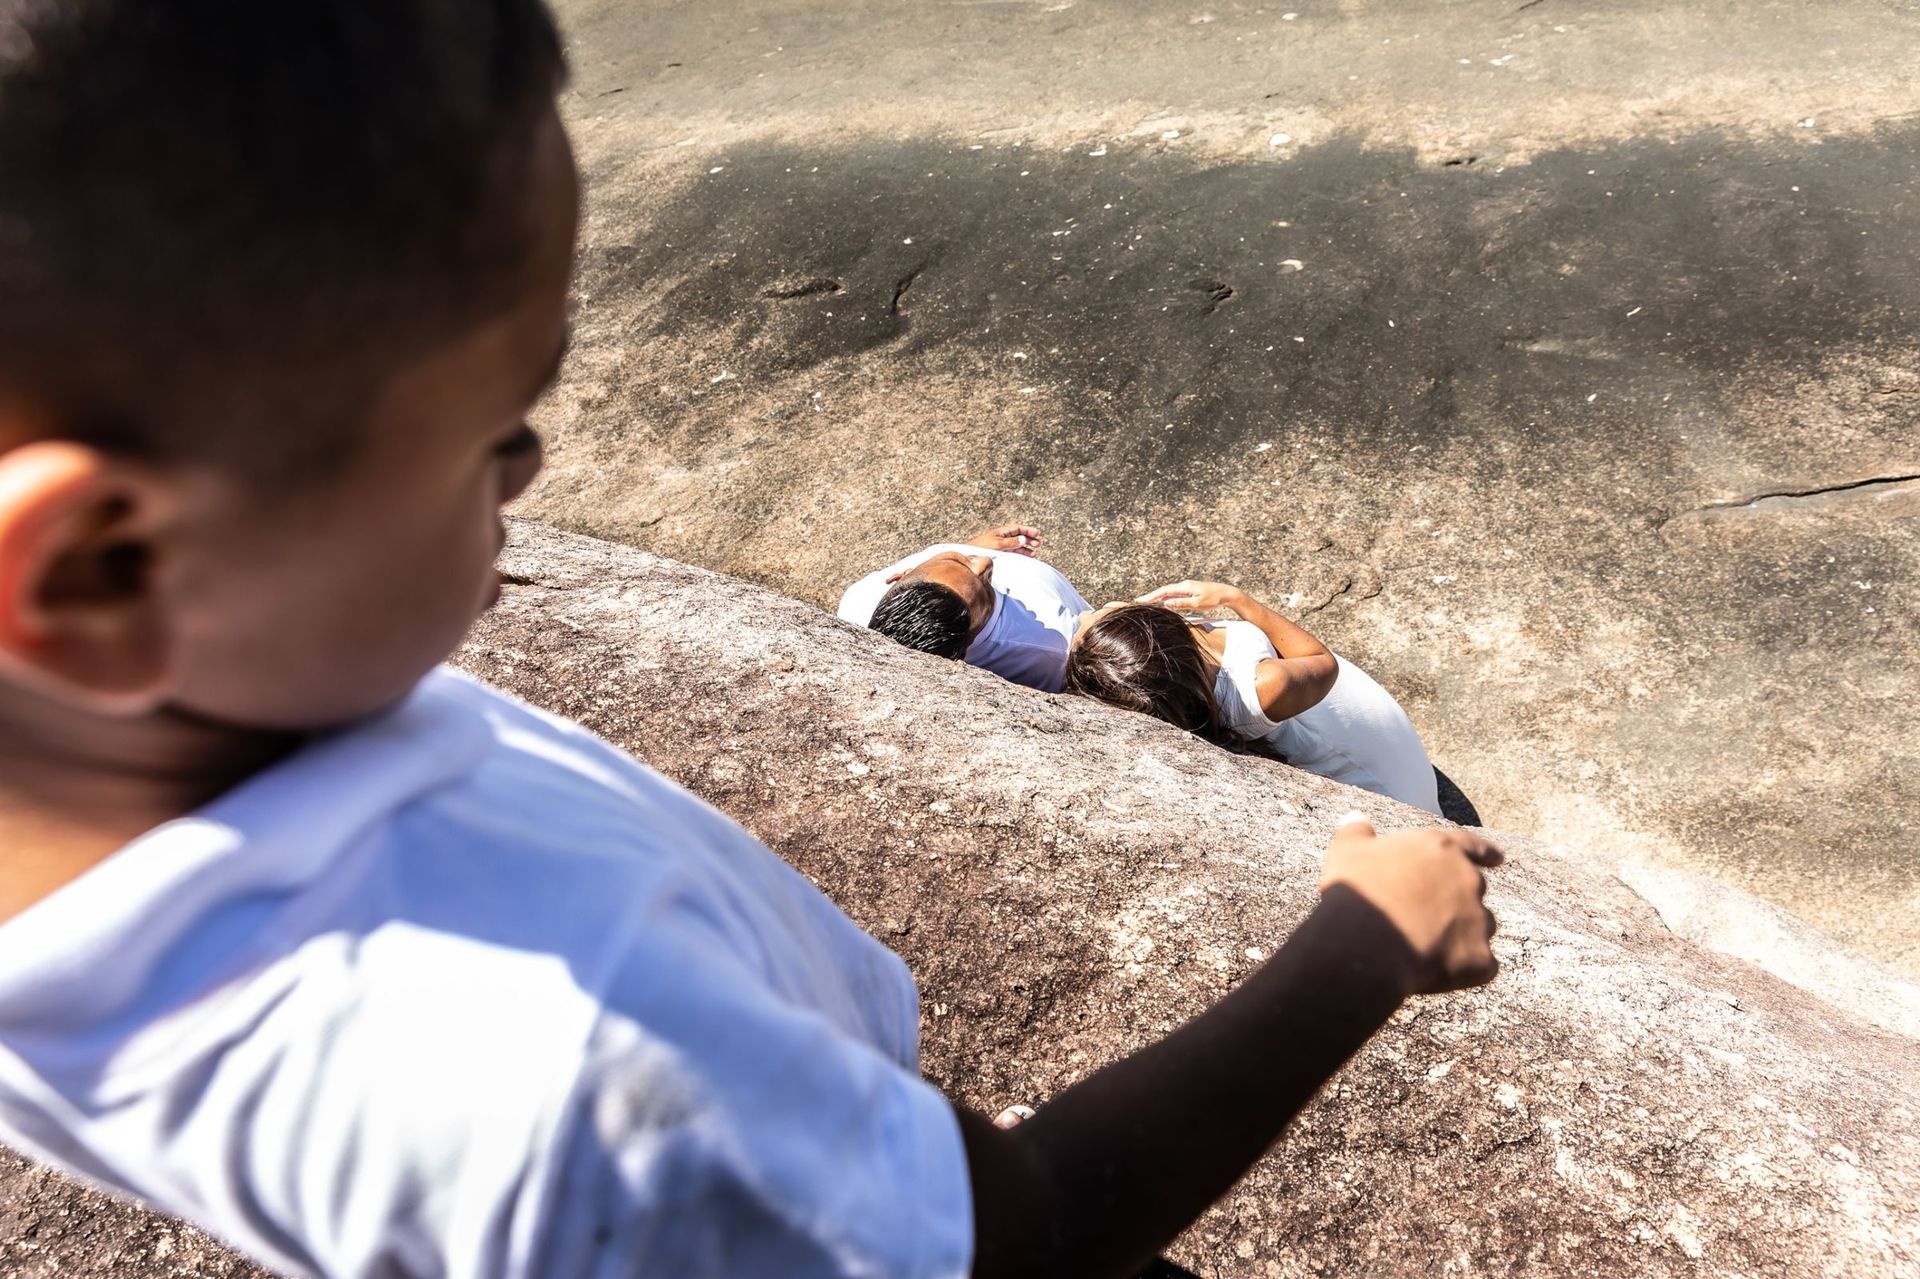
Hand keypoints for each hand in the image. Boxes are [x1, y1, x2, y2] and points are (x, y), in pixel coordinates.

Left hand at [966, 525, 1041, 555]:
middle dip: (1028, 539)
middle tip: (1038, 544)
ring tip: (1033, 553)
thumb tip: (1023, 539)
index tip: (1037, 534)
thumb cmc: (981, 548)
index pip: (1017, 528)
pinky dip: (1019, 554)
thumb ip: (1011, 542)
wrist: (969, 557)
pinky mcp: (998, 554)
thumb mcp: (998, 544)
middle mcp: (1001, 538)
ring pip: (1016, 546)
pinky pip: (1012, 552)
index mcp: (1001, 532)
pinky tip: (1024, 557)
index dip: (1027, 530)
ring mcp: (1000, 546)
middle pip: (1018, 537)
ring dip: (1025, 548)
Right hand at [1135, 579, 1243, 612]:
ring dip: (1158, 597)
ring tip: (1148, 602)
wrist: (1227, 594)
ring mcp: (1188, 588)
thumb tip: (1166, 603)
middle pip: (1164, 591)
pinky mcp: (1191, 591)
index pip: (1163, 592)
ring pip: (1169, 592)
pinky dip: (1167, 597)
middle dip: (1151, 596)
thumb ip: (1181, 603)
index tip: (1140, 600)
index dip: (1151, 596)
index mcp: (1184, 587)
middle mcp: (1184, 585)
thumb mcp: (1197, 603)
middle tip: (1139, 601)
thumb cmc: (1214, 599)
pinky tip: (1164, 602)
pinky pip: (1175, 594)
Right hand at [1319, 814, 1501, 994]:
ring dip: (1461, 936)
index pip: (1471, 845)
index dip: (1485, 852)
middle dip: (1457, 903)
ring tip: (1423, 948)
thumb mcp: (1347, 852)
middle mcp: (1468, 880)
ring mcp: (1479, 920)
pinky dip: (1463, 970)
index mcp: (1440, 849)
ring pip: (1479, 928)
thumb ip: (1357, 832)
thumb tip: (1356, 818)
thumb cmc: (1356, 893)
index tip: (1499, 859)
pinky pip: (1480, 966)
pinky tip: (1433, 974)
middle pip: (1473, 891)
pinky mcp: (1481, 959)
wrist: (1364, 944)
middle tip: (1425, 919)